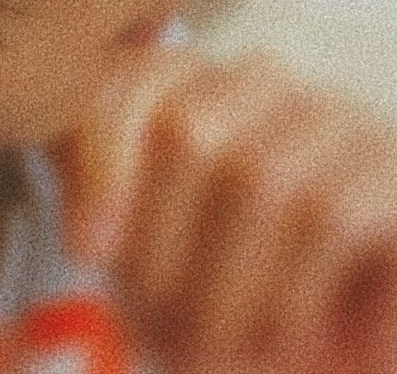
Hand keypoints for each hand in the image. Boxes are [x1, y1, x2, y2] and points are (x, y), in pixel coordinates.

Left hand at [54, 46, 396, 371]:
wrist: (338, 356)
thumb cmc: (234, 303)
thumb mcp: (150, 260)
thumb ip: (104, 215)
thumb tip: (84, 231)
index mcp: (198, 85)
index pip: (136, 80)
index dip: (101, 159)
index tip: (85, 251)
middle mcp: (270, 87)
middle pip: (190, 128)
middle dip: (162, 244)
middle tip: (157, 329)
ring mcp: (342, 122)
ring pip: (257, 175)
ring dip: (225, 284)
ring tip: (216, 352)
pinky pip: (333, 214)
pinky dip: (294, 290)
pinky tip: (288, 334)